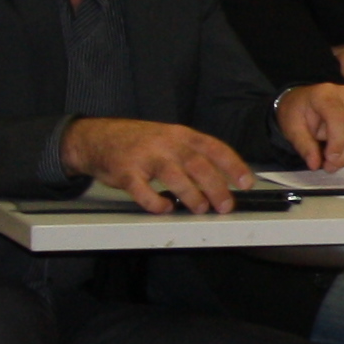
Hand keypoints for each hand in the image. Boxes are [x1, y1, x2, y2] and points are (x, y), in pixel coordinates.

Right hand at [65, 117, 251, 214]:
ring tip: (200, 208)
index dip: (233, 166)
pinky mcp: (125, 172)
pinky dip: (155, 202)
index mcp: (182, 135)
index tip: (246, 183)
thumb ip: (193, 154)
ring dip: (192, 195)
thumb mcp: (170, 138)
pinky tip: (165, 207)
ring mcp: (145, 157)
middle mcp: (166, 144)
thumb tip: (222, 179)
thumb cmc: (139, 142)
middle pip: (199, 165)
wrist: (97, 137)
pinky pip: (142, 190)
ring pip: (175, 176)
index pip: (215, 148)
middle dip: (216, 187)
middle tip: (225, 205)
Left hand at [275, 83, 343, 169]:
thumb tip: (315, 165)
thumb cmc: (296, 113)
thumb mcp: (292, 129)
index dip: (337, 143)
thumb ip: (304, 146)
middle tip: (331, 168)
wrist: (303, 100)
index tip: (329, 162)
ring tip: (339, 163)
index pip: (338, 119)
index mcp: (325, 94)